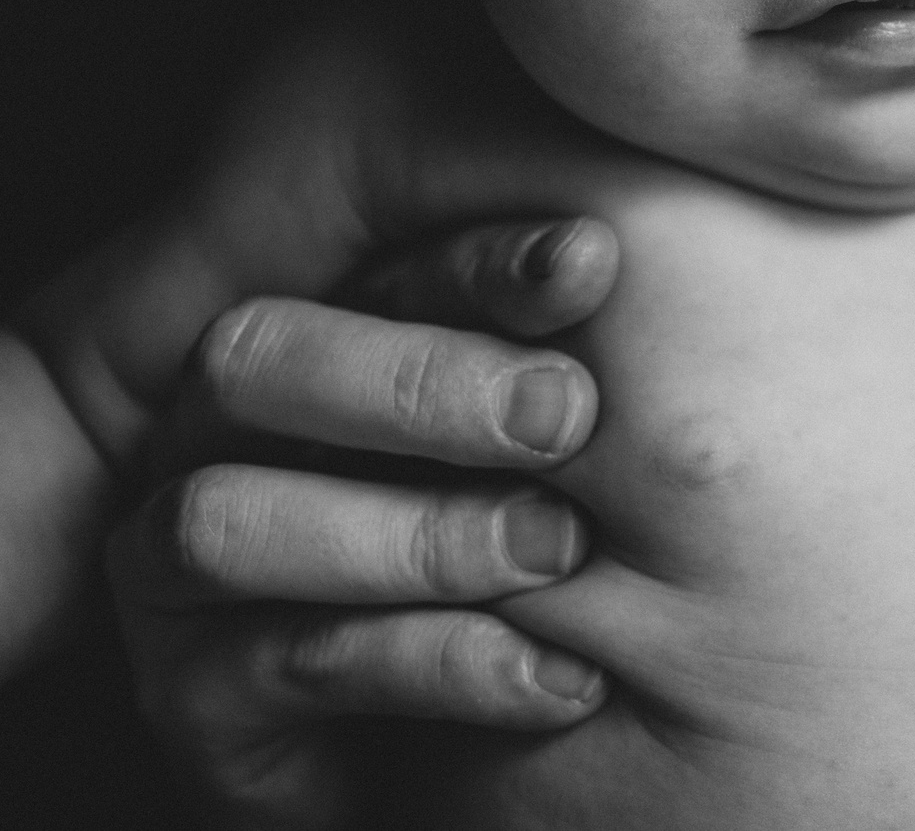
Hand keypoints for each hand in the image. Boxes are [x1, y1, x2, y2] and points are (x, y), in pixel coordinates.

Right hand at [9, 13, 638, 826]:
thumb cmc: (553, 559)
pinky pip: (287, 665)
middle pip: (257, 361)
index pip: (372, 271)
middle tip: (570, 414)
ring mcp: (186, 567)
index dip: (477, 262)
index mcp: (328, 336)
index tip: (597, 260)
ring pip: (230, 519)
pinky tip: (561, 672)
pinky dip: (436, 662)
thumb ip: (590, 349)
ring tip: (563, 550)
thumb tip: (649, 250)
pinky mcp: (196, 698)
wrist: (495, 743)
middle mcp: (227, 436)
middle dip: (418, 382)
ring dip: (416, 534)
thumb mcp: (581, 446)